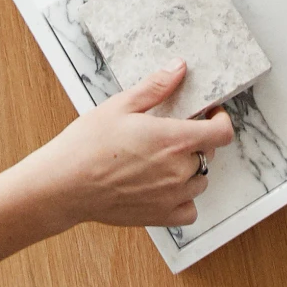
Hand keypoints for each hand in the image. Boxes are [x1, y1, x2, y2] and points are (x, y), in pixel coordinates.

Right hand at [0, 62, 236, 257]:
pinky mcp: (160, 218)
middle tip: (172, 133)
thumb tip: (179, 68)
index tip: (209, 114)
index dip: (221, 121)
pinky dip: (183, 199)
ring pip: (200, 181)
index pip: (222, 133)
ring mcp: (172, 197)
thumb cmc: (89, 143)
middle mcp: (180, 171)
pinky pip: (188, 210)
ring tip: (164, 159)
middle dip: (197, 141)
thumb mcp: (121, 105)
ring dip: (191, 169)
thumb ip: (156, 87)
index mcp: (175, 139)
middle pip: (209, 154)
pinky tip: (163, 186)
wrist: (64, 185)